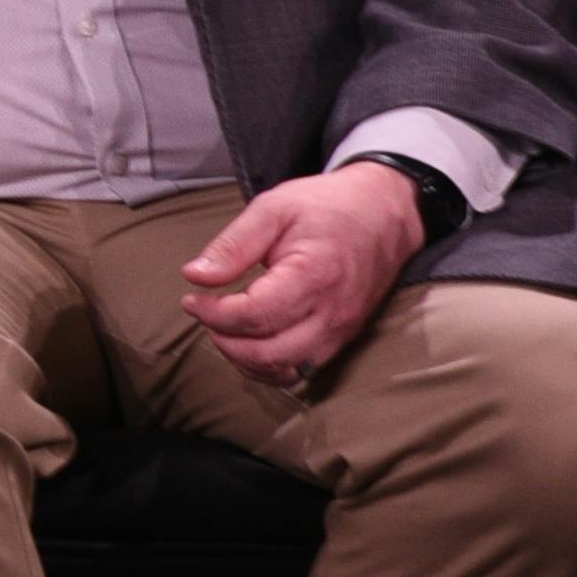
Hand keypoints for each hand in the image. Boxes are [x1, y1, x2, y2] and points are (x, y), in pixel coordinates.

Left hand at [179, 163, 424, 387]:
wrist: (384, 214)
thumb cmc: (327, 207)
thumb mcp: (272, 208)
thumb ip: (233, 245)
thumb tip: (194, 276)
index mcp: (314, 275)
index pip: (256, 315)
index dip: (214, 314)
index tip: (191, 299)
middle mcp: (333, 312)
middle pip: (268, 352)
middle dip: (224, 340)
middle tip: (204, 313)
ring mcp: (342, 330)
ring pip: (285, 369)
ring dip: (244, 358)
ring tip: (223, 327)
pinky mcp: (343, 339)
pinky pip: (303, 370)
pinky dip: (269, 366)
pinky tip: (249, 341)